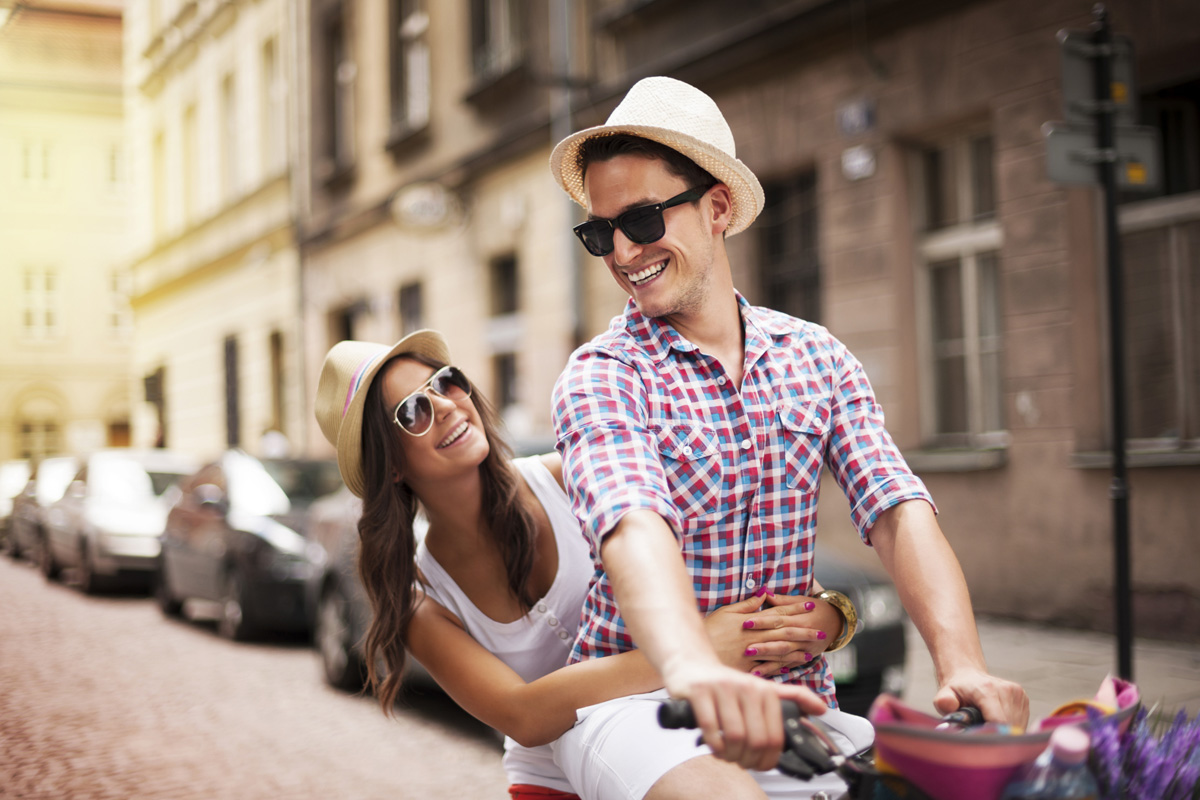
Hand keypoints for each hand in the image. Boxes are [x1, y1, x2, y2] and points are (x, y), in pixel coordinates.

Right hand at [665, 658, 827, 770]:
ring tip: (727, 755)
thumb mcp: (762, 687)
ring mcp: (722, 688)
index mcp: (764, 690)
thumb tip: (823, 709)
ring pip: (734, 736)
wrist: (692, 664)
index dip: (768, 759)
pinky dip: (714, 745)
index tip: (761, 765)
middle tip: (742, 762)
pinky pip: (710, 728)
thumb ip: (793, 697)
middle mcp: (746, 687)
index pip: (775, 736)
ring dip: (730, 755)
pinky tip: (714, 746)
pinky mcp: (699, 691)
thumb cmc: (727, 683)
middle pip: (755, 740)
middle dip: (749, 760)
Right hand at [703, 592, 839, 675]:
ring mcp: (751, 653)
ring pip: (779, 650)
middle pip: (783, 632)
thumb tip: (763, 594)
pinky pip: (769, 666)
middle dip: (803, 631)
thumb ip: (747, 605)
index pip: (777, 613)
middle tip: (821, 632)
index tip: (811, 605)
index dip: (795, 609)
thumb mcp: (726, 612)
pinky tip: (794, 665)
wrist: (693, 653)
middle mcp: (754, 637)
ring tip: (813, 650)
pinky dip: (783, 665)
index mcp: (750, 621)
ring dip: (798, 649)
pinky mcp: (747, 668)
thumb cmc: (708, 630)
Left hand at [933, 668, 1029, 729]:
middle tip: (984, 736)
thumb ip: (944, 701)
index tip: (985, 746)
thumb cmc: (957, 691)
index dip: (994, 737)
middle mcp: (1005, 689)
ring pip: (1017, 726)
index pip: (999, 721)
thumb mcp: (945, 695)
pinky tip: (997, 721)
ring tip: (988, 725)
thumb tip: (949, 705)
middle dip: (998, 735)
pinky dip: (1011, 727)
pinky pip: (1021, 722)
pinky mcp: (1023, 698)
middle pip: (1009, 726)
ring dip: (1005, 732)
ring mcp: (1017, 693)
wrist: (968, 677)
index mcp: (987, 689)